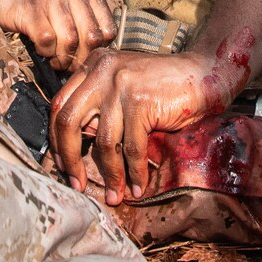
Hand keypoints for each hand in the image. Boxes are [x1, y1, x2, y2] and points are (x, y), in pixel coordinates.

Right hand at [0, 0, 114, 70]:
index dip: (97, 51)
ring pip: (70, 41)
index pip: (108, 29)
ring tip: (54, 58)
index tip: (84, 56)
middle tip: (68, 63)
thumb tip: (102, 50)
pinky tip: (40, 47)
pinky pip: (47, 41)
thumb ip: (87, 13)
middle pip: (91, 38)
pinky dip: (45, 52)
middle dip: (80, 59)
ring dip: (61, 58)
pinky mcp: (29, 7)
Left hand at [50, 46, 246, 205]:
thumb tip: (76, 149)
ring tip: (114, 195)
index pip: (59, 105)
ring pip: (102, 141)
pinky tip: (138, 186)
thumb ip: (100, 107)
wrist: (205, 73)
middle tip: (75, 183)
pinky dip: (134, 172)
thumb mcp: (124, 88)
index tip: (62, 164)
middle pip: (68, 120)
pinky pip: (131, 148)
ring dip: (109, 174)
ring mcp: (120, 84)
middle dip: (69, 158)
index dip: (57, 139)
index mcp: (93, 66)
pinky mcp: (140, 101)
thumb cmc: (164, 86)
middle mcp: (101, 70)